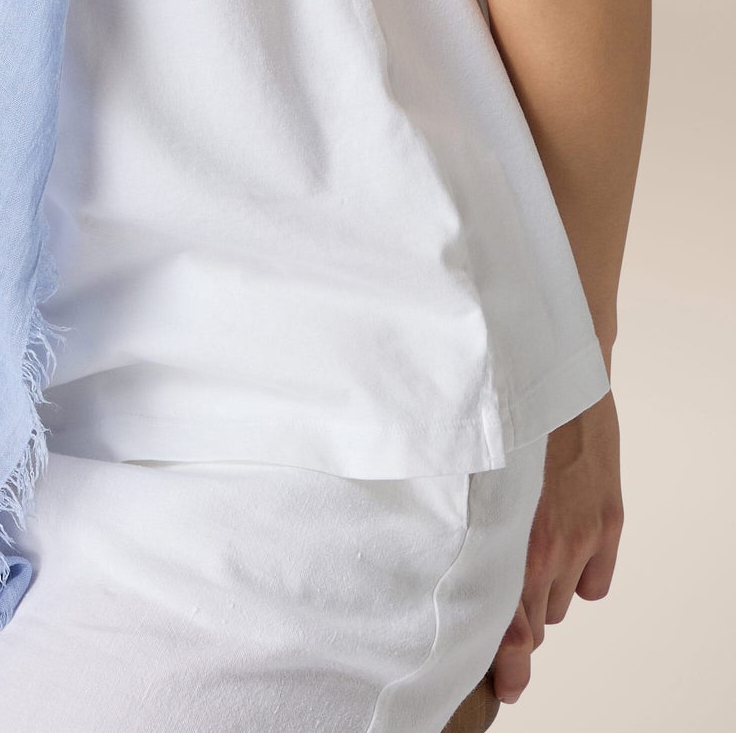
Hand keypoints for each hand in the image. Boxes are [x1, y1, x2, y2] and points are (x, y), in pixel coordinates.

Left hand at [491, 390, 623, 703]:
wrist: (546, 371)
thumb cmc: (493, 419)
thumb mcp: (465, 478)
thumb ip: (463, 530)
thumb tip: (443, 572)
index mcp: (500, 535)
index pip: (505, 625)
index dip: (501, 658)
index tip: (502, 680)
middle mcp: (545, 544)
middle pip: (531, 619)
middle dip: (514, 611)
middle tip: (499, 582)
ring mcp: (581, 536)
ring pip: (560, 602)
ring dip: (543, 587)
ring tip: (525, 546)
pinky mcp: (608, 522)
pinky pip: (595, 585)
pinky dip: (581, 575)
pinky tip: (562, 544)